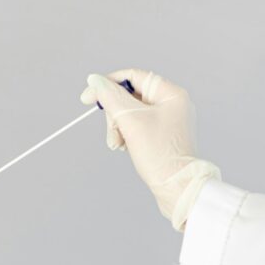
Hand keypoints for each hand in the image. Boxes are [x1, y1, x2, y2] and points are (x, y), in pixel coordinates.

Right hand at [80, 69, 219, 230]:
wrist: (176, 188)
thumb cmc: (160, 155)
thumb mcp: (131, 121)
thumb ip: (110, 97)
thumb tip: (94, 80)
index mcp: (171, 94)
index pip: (133, 77)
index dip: (108, 84)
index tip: (88, 97)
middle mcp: (172, 104)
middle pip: (130, 97)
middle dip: (114, 114)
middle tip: (111, 132)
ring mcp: (167, 120)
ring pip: (130, 113)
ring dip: (118, 127)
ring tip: (118, 144)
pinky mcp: (161, 135)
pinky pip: (137, 126)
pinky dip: (126, 135)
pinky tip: (124, 147)